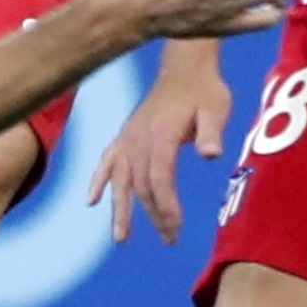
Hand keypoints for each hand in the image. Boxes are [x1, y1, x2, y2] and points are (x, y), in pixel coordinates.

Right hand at [89, 41, 231, 245]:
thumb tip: (211, 154)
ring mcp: (128, 137)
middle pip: (142, 185)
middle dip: (154, 215)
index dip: (166, 205)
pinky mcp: (125, 135)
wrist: (184, 67)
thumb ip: (211, 132)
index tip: (176, 226)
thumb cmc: (204, 89)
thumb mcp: (216, 108)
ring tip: (121, 238)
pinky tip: (90, 201)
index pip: (159, 178)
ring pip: (121, 179)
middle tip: (169, 239)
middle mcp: (138, 138)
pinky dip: (98, 181)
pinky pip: (107, 162)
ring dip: (122, 209)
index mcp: (160, 134)